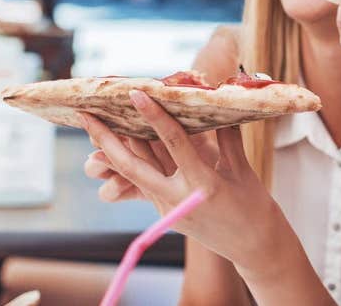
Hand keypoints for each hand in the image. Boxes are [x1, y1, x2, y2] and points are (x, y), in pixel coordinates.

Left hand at [79, 90, 287, 270]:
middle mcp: (178, 199)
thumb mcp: (242, 169)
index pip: (174, 143)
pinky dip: (131, 161)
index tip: (137, 93)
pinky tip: (118, 144)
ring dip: (111, 151)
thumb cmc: (254, 207)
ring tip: (93, 126)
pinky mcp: (165, 213)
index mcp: (203, 185)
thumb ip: (227, 137)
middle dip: (106, 140)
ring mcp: (168, 209)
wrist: (253, 246)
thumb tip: (217, 104)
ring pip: (133, 174)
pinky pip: (144, 182)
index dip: (154, 116)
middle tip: (86, 115)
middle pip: (133, 166)